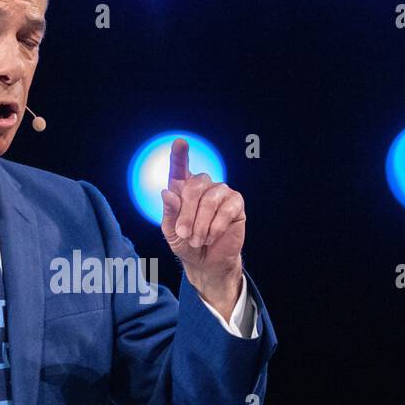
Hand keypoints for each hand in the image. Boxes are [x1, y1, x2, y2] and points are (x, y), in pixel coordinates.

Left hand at [159, 137, 245, 319]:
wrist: (207, 262)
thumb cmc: (186, 243)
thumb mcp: (171, 232)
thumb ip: (169, 212)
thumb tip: (168, 192)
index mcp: (182, 188)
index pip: (179, 168)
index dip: (179, 156)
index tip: (180, 143)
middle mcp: (202, 185)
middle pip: (194, 187)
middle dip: (187, 214)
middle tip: (184, 235)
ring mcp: (220, 192)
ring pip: (210, 200)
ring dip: (201, 224)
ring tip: (197, 240)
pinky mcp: (236, 203)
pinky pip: (226, 209)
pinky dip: (216, 226)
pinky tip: (211, 236)